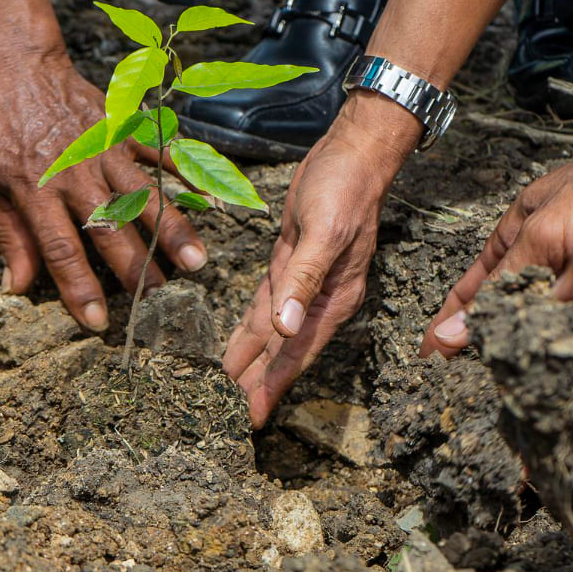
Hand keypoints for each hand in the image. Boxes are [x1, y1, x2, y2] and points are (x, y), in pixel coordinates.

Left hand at [0, 49, 206, 330]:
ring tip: (196, 262)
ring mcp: (104, 150)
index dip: (80, 288)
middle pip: (111, 229)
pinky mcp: (123, 129)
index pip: (62, 249)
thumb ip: (9, 236)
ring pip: (145, 196)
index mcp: (36, 192)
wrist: (15, 63)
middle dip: (136, 269)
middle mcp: (75, 174)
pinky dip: (185, 177)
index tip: (98, 321)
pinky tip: (209, 200)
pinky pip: (159, 155)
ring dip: (172, 231)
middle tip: (159, 302)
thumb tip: (15, 286)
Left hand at [224, 108, 411, 427]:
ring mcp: (302, 284)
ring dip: (247, 360)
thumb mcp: (323, 234)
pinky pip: (264, 306)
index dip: (272, 386)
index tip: (252, 418)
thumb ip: (303, 282)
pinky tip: (233, 347)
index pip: (296, 353)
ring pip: (269, 333)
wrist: (351, 153)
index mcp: (333, 300)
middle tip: (223, 415)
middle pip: (280, 352)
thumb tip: (286, 330)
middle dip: (254, 383)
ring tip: (221, 390)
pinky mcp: (287, 265)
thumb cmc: (344, 190)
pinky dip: (248, 328)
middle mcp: (318, 300)